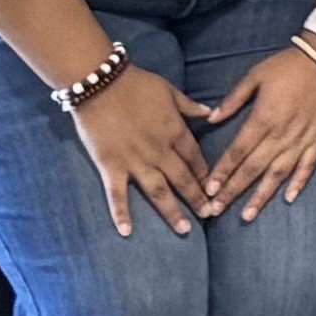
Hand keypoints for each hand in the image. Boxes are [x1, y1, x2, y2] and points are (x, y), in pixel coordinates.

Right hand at [72, 59, 212, 234]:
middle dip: (198, 198)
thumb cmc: (136, 84)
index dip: (205, 173)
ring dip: (172, 212)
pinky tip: (127, 231)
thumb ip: (189, 106)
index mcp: (175, 131)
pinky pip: (117, 194)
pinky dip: (121, 213)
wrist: (100, 84)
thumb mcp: (170, 91)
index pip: (195, 158)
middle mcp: (159, 151)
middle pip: (183, 179)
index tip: (214, 186)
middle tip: (210, 215)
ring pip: (158, 192)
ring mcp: (135, 162)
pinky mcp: (111, 167)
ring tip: (184, 230)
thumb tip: (210, 112)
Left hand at [191, 46, 315, 217]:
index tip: (208, 190)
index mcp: (263, 118)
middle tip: (217, 211)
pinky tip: (289, 198)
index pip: (238, 151)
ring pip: (279, 173)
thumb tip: (211, 119)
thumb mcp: (256, 75)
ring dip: (262, 196)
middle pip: (253, 168)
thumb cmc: (289, 66)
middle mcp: (281, 134)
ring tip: (247, 216)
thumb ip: (233, 99)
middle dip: (234, 191)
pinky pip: (308, 165)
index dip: (222, 172)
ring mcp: (302, 139)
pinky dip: (299, 183)